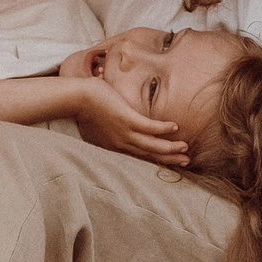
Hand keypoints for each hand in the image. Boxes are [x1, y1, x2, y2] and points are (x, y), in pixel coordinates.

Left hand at [67, 78, 189, 166]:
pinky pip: (149, 127)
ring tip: (185, 148)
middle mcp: (121, 143)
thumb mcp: (98, 125)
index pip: (140, 156)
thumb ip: (109, 129)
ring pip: (152, 145)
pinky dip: (163, 129)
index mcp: (115, 146)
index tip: (170, 162)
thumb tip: (115, 124)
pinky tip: (174, 127)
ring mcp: (124, 133)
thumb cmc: (84, 108)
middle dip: (169, 158)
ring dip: (169, 148)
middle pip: (149, 155)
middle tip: (186, 161)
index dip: (156, 159)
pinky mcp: (126, 119)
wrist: (75, 98)